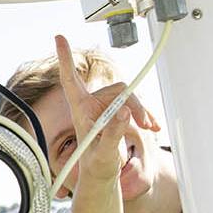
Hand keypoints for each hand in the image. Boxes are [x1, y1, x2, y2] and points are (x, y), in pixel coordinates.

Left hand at [53, 36, 158, 184]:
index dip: (65, 58)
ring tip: (148, 128)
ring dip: (142, 111)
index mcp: (80, 109)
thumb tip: (124, 112)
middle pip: (118, 89)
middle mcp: (92, 104)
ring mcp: (105, 107)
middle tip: (143, 124)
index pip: (71, 79)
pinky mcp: (117, 113)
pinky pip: (135, 106)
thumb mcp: (105, 153)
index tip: (59, 38)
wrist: (102, 174)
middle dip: (134, 105)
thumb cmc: (97, 165)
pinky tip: (152, 126)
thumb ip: (113, 134)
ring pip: (129, 97)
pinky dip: (145, 116)